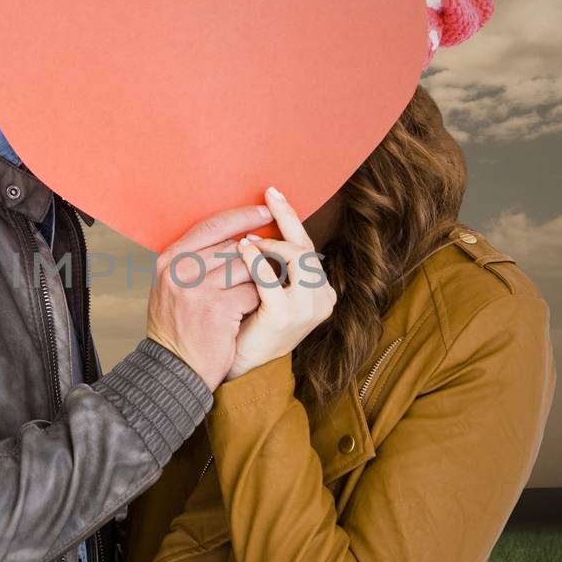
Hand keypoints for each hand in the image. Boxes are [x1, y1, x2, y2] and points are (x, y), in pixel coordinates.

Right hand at [145, 203, 267, 389]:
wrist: (172, 370)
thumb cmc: (176, 328)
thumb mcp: (172, 288)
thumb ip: (194, 261)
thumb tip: (234, 238)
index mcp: (169, 259)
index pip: (210, 226)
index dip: (241, 217)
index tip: (263, 213)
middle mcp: (181, 270)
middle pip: (232, 246)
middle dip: (255, 254)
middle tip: (271, 259)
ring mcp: (198, 288)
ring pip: (246, 267)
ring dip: (258, 279)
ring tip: (261, 290)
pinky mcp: (218, 309)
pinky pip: (253, 292)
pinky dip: (258, 301)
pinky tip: (253, 311)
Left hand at [223, 186, 336, 382]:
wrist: (238, 367)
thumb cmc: (248, 325)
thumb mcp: (266, 291)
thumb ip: (271, 264)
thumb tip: (256, 222)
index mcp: (320, 290)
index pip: (307, 246)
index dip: (291, 219)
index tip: (273, 195)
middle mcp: (323, 298)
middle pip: (306, 247)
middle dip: (287, 217)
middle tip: (268, 195)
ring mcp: (307, 308)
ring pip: (296, 258)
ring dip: (270, 242)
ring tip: (246, 238)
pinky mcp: (286, 316)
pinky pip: (270, 279)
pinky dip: (255, 260)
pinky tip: (240, 250)